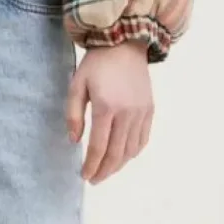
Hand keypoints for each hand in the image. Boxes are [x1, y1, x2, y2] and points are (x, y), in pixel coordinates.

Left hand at [67, 41, 153, 183]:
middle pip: (117, 154)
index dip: (91, 165)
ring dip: (119, 165)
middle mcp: (127, 113)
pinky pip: (142, 139)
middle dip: (104, 171)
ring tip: (106, 171)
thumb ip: (73, 114)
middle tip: (94, 179)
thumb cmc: (96, 64)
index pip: (99, 147)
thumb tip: (75, 140)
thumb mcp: (77, 85)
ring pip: (131, 150)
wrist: (124, 44)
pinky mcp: (149, 110)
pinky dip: (133, 153)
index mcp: (106, 107)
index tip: (84, 176)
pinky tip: (123, 157)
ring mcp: (141, 112)